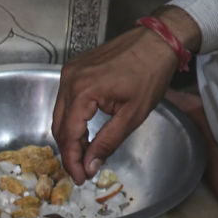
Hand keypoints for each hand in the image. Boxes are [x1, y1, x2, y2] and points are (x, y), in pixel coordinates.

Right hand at [52, 7, 201, 184]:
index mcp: (83, 92)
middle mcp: (69, 80)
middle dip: (69, 151)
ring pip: (60, 115)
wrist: (158, 39)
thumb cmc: (151, 73)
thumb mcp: (133, 114)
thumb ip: (107, 142)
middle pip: (59, 126)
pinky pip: (65, 101)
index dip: (72, 160)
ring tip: (83, 154)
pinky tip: (83, 131)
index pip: (69, 135)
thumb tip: (89, 166)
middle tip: (81, 170)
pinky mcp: (73, 69)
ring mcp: (69, 73)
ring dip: (69, 136)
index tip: (79, 178)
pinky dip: (72, 119)